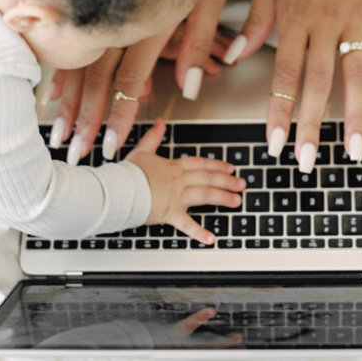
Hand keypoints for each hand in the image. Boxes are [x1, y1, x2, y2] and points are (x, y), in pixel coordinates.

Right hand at [45, 0, 228, 163]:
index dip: (119, 112)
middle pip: (96, 77)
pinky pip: (69, 45)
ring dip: (69, 104)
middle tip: (79, 150)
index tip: (113, 140)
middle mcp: (118, 20)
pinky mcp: (88, 6)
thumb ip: (200, 41)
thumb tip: (191, 87)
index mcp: (148, 22)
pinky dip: (60, 75)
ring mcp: (99, 12)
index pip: (128, 78)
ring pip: (77, 64)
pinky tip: (52, 98)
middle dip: (87, 118)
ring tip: (61, 134)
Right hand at [126, 119, 244, 243]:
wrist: (119, 189)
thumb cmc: (128, 173)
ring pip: (205, 195)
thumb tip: (159, 122)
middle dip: (227, 181)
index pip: (200, 164)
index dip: (216, 165)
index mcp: (173, 167)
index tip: (230, 168)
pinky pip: (187, 225)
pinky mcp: (170, 213)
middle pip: (208, 179)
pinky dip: (199, 233)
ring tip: (236, 202)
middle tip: (242, 185)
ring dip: (222, 198)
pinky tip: (211, 238)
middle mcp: (179, 181)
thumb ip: (153, 137)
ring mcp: (177, 198)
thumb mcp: (142, 150)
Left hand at [223, 0, 361, 171]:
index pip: (283, 74)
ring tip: (352, 153)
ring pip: (353, 78)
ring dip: (352, 118)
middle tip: (306, 162)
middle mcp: (325, 24)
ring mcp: (355, 22)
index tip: (271, 142)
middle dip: (309, 126)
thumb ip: (257, 18)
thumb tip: (235, 56)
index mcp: (294, 16)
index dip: (277, 111)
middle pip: (316, 84)